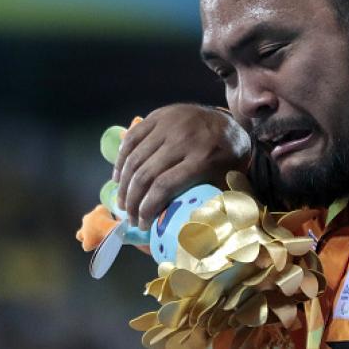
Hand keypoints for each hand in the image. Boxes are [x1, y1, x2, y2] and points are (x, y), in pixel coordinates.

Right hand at [114, 104, 251, 229]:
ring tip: (122, 203)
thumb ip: (207, 202)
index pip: (164, 186)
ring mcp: (169, 124)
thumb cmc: (227, 161)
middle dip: (132, 202)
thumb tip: (186, 233)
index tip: (142, 224)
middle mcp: (184, 139)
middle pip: (146, 174)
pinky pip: (131, 138)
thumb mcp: (224, 182)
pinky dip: (120, 160)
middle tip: (129, 218)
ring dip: (123, 185)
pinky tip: (118, 177)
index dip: (147, 208)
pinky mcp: (158, 115)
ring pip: (134, 158)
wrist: (230, 124)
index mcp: (203, 158)